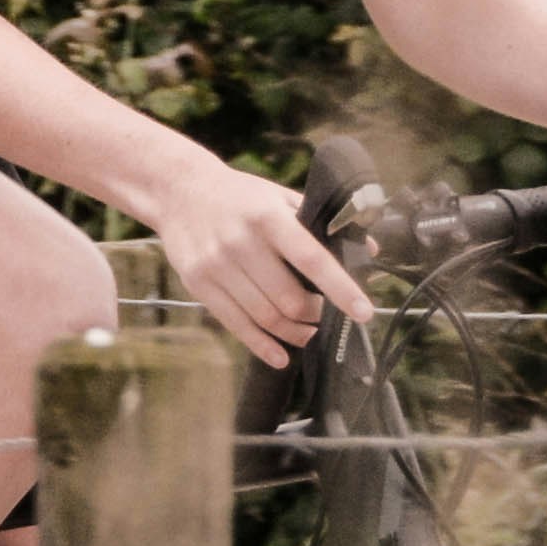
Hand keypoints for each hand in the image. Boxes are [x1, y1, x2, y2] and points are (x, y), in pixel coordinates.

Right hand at [136, 152, 377, 370]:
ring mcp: (217, 265)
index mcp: (268, 217)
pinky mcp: (198, 284)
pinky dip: (263, 345)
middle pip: (289, 299)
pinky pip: (236, 324)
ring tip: (307, 332)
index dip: (340, 288)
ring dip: (294, 333)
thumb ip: (321, 223)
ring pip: (265, 317)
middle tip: (324, 316)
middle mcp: (241, 242)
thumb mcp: (280, 197)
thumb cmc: (240, 196)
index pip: (312, 260)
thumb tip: (367, 249)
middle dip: (315, 315)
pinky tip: (280, 355)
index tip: (364, 312)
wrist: (179, 191)